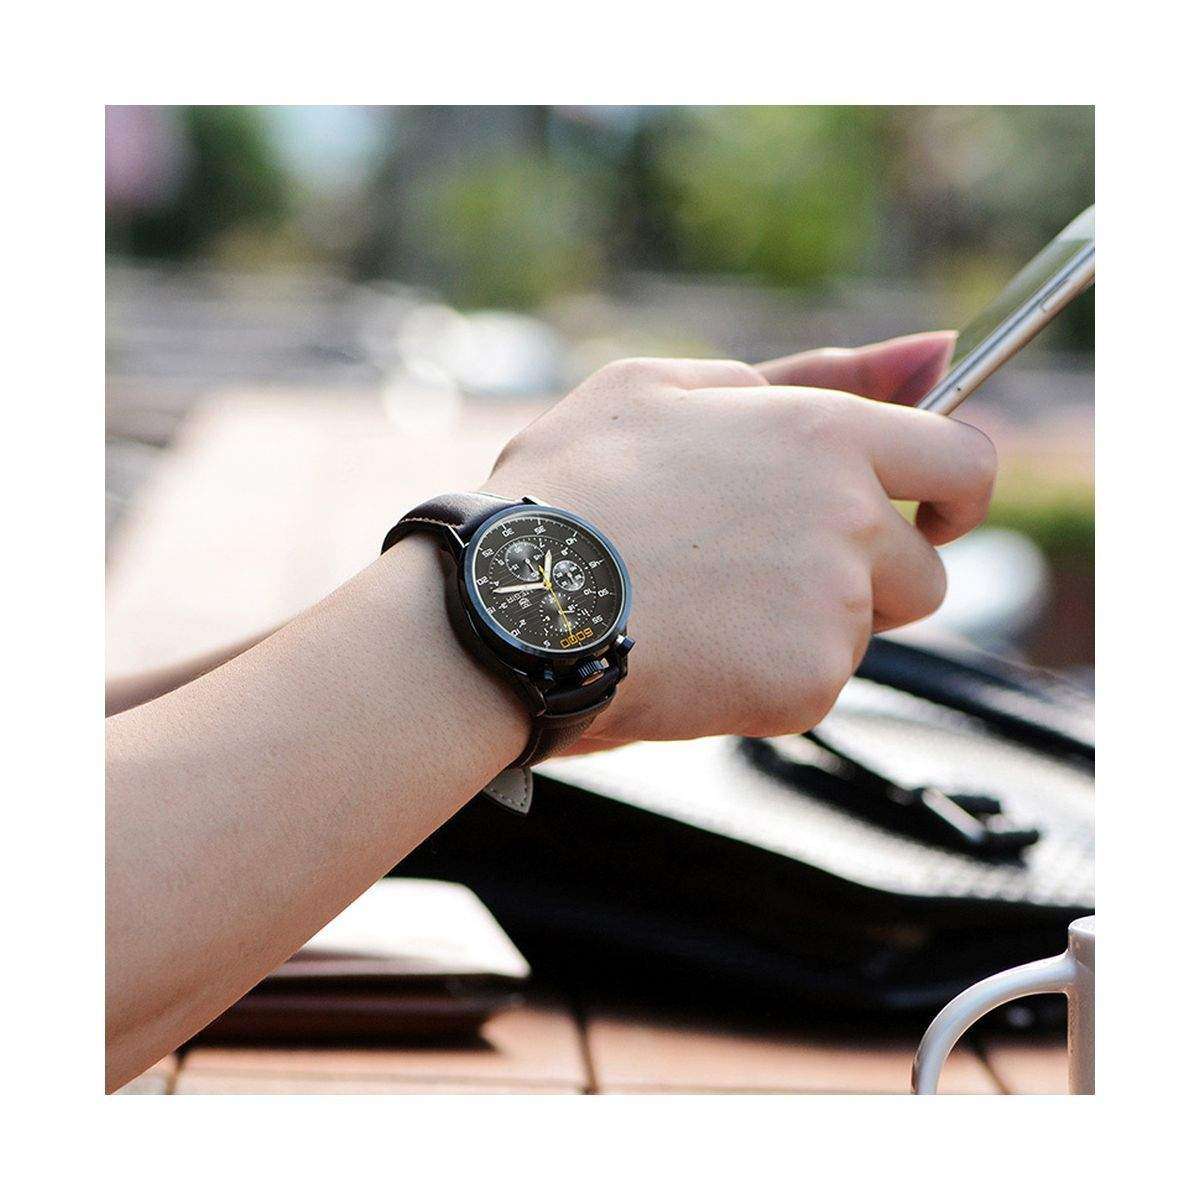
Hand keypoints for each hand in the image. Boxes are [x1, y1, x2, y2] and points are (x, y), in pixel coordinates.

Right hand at [483, 331, 993, 745]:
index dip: (954, 495)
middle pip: (923, 571)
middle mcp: (848, 519)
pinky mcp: (805, 685)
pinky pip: (811, 687)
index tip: (930, 516)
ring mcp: (832, 608)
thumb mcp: (661, 388)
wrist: (512, 603)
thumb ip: (806, 371)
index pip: (962, 462)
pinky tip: (690, 656)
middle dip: (871, 580)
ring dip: (808, 629)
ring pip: (863, 633)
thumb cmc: (569, 486)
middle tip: (767, 579)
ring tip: (703, 613)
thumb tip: (937, 347)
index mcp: (823, 434)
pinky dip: (763, 682)